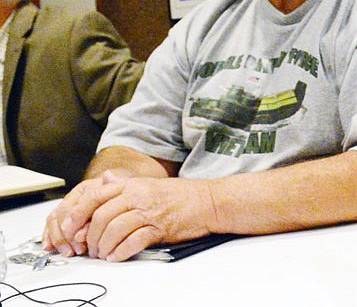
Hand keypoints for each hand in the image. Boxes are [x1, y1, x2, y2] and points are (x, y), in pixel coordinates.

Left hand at [45, 171, 214, 261]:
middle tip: (88, 247)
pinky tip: (117, 256)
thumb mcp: (149, 183)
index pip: (95, 196)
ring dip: (104, 247)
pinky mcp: (160, 228)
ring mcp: (149, 212)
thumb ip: (124, 183)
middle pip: (101, 216)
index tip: (69, 228)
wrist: (208, 201)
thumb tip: (103, 179)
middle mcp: (139, 196)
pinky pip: (133, 242)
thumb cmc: (181, 195)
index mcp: (133, 185)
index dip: (77, 214)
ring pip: (114, 230)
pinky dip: (121, 252)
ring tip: (103, 254)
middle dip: (89, 236)